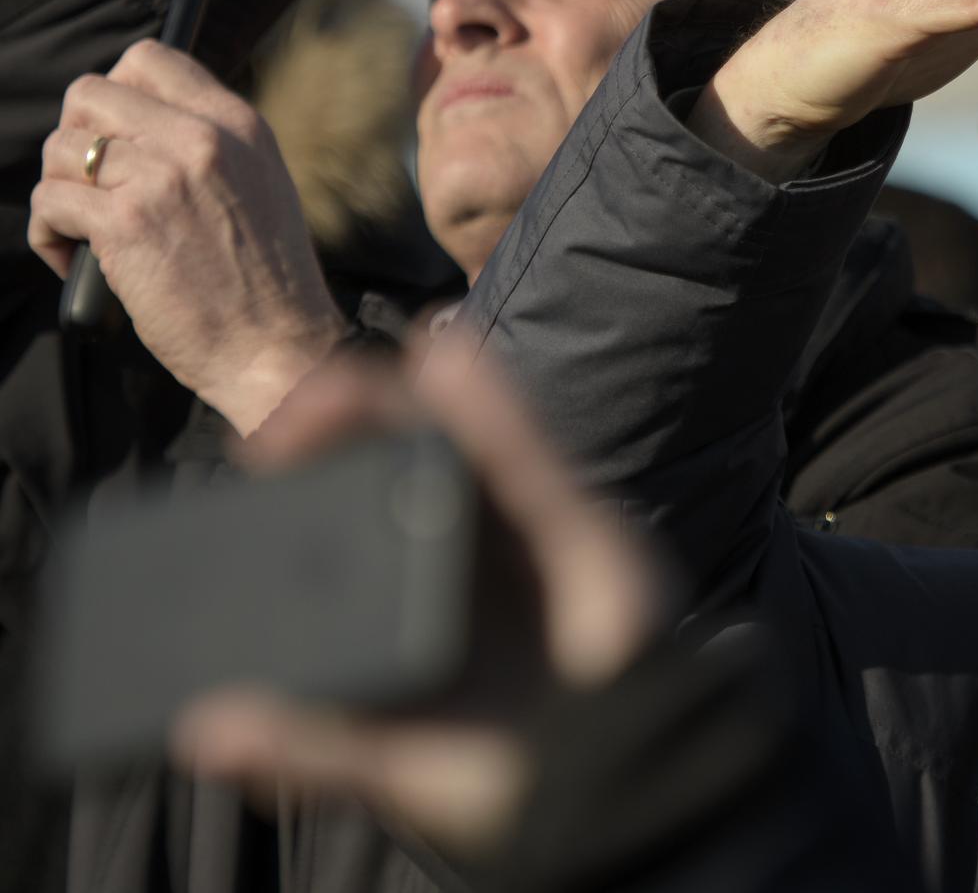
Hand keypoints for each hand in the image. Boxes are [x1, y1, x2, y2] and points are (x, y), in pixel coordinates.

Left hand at [28, 40, 344, 434]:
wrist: (277, 346)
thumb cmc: (268, 282)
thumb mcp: (262, 186)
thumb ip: (212, 146)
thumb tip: (139, 128)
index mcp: (238, 124)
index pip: (150, 59)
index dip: (116, 93)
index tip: (115, 137)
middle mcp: (200, 139)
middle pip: (90, 94)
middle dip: (74, 138)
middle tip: (89, 185)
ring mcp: (160, 178)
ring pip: (61, 149)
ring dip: (57, 191)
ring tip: (80, 231)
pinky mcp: (124, 224)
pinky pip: (49, 202)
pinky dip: (47, 233)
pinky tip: (73, 260)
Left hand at [170, 345, 663, 858]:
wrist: (618, 776)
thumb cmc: (509, 778)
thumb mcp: (393, 767)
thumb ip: (310, 745)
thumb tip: (200, 730)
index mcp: (411, 605)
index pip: (346, 528)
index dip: (300, 488)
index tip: (252, 467)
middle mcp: (460, 557)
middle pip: (392, 470)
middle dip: (335, 437)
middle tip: (277, 433)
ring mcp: (517, 533)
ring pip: (452, 446)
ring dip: (396, 405)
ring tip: (337, 386)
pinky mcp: (573, 521)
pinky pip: (526, 454)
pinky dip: (490, 405)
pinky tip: (447, 358)